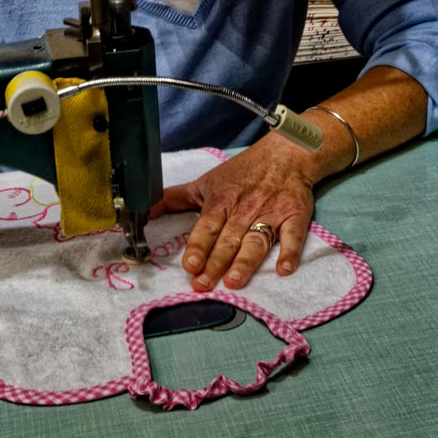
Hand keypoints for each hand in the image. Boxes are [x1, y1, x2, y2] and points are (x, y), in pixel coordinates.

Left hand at [153, 135, 317, 290]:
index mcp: (222, 201)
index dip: (198, 246)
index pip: (207, 227)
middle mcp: (244, 209)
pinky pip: (293, 235)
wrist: (286, 153)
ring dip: (246, 261)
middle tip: (203, 284)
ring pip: (256, 240)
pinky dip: (290, 252)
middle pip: (229, 239)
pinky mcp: (294, 215)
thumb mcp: (205, 182)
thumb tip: (142, 212)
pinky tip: (284, 270)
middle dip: (215, 262)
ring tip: (234, 281)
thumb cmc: (242, 172)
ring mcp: (271, 213)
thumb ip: (173, 199)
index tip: (190, 265)